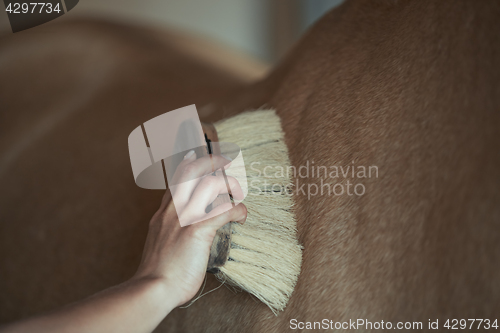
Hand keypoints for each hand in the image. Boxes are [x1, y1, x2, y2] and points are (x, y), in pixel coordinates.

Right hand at [132, 150, 246, 306]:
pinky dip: (238, 210)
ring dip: (229, 185)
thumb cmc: (160, 272)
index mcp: (164, 213)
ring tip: (237, 193)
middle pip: (191, 171)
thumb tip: (182, 230)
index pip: (175, 179)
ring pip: (210, 184)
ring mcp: (185, 218)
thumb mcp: (159, 242)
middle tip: (225, 161)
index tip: (196, 155)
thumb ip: (169, 230)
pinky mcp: (198, 230)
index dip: (188, 164)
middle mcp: (173, 210)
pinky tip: (242, 217)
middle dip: (210, 161)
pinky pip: (224, 210)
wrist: (154, 288)